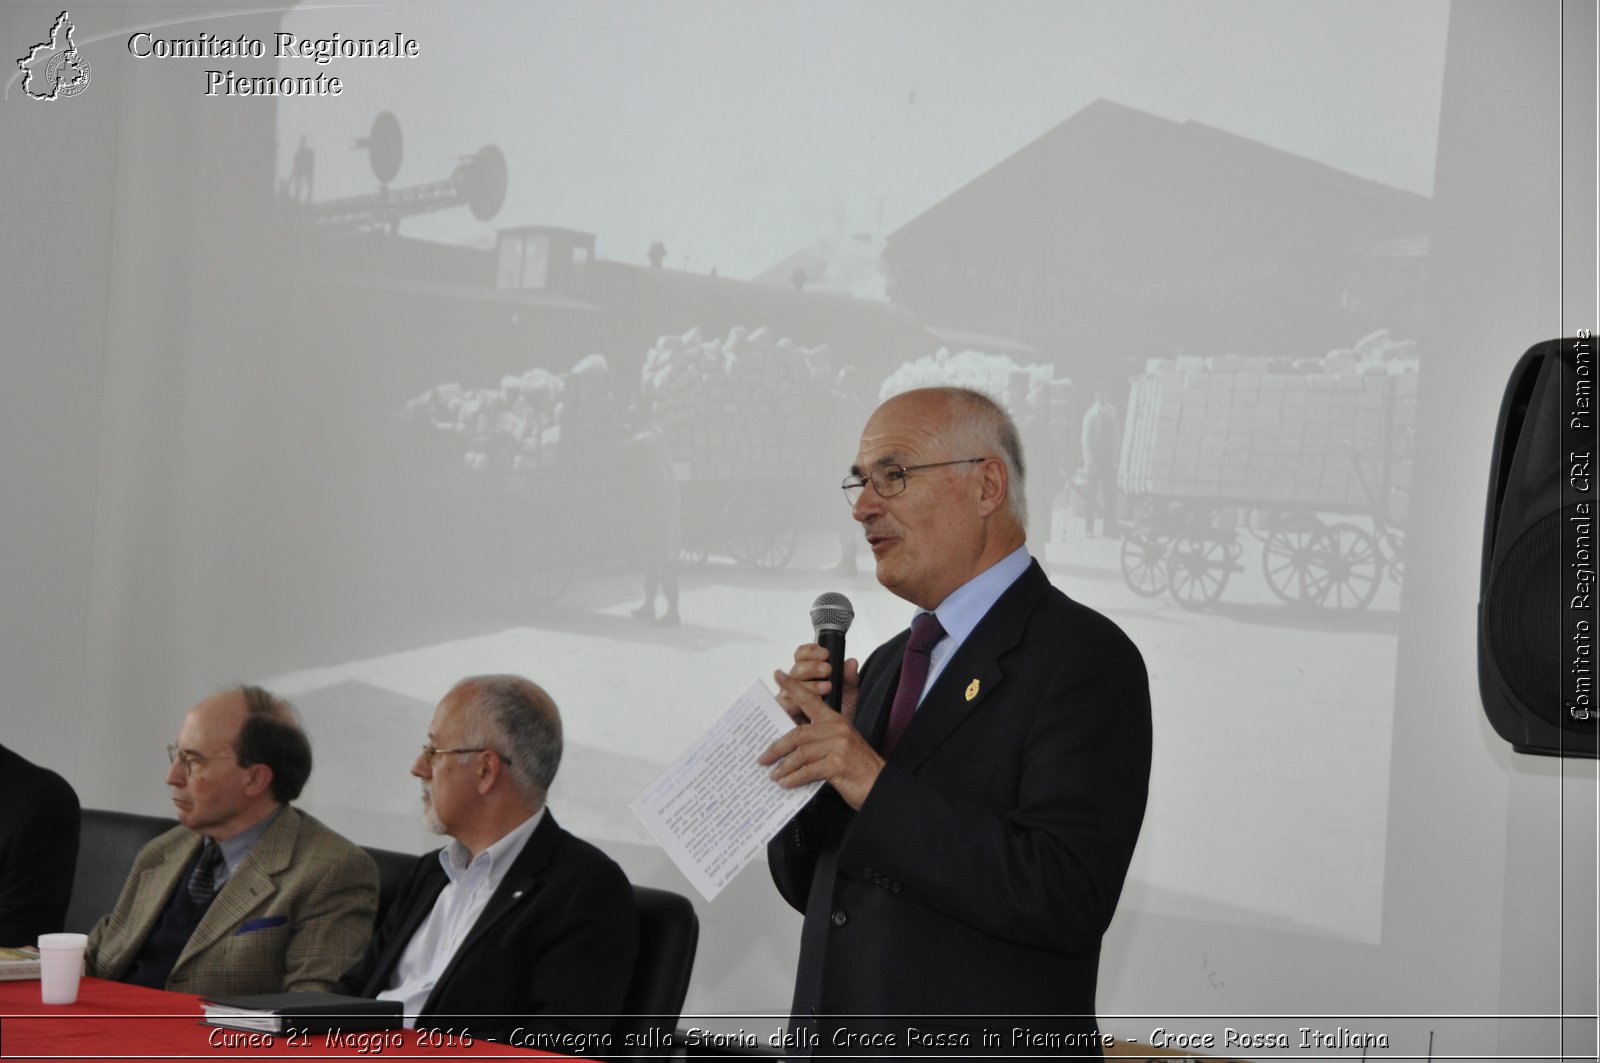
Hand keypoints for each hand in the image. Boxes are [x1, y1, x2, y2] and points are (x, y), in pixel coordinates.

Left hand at [760, 667, 881, 810]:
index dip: (793, 688)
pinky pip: (807, 771)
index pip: (810, 700)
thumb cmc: (859, 767)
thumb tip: (795, 744)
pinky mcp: (837, 764)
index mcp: (836, 721)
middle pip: (797, 734)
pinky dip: (794, 779)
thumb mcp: (841, 747)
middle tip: (763, 759)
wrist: (881, 784)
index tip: (778, 675)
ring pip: (800, 753)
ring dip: (784, 767)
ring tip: (774, 776)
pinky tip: (786, 784)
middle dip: (776, 748)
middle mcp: (837, 729)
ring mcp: (838, 746)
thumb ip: (821, 740)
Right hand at [773, 642, 859, 723]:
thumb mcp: (848, 697)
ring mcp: (786, 699)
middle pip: (796, 669)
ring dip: (809, 684)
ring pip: (790, 685)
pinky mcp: (782, 715)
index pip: (802, 655)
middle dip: (813, 667)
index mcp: (807, 675)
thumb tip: (851, 662)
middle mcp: (794, 685)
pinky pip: (783, 705)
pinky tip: (810, 703)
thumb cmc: (838, 719)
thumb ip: (850, 679)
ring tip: (827, 688)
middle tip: (828, 670)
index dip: (811, 651)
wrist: (835, 745)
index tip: (826, 653)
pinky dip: (796, 703)